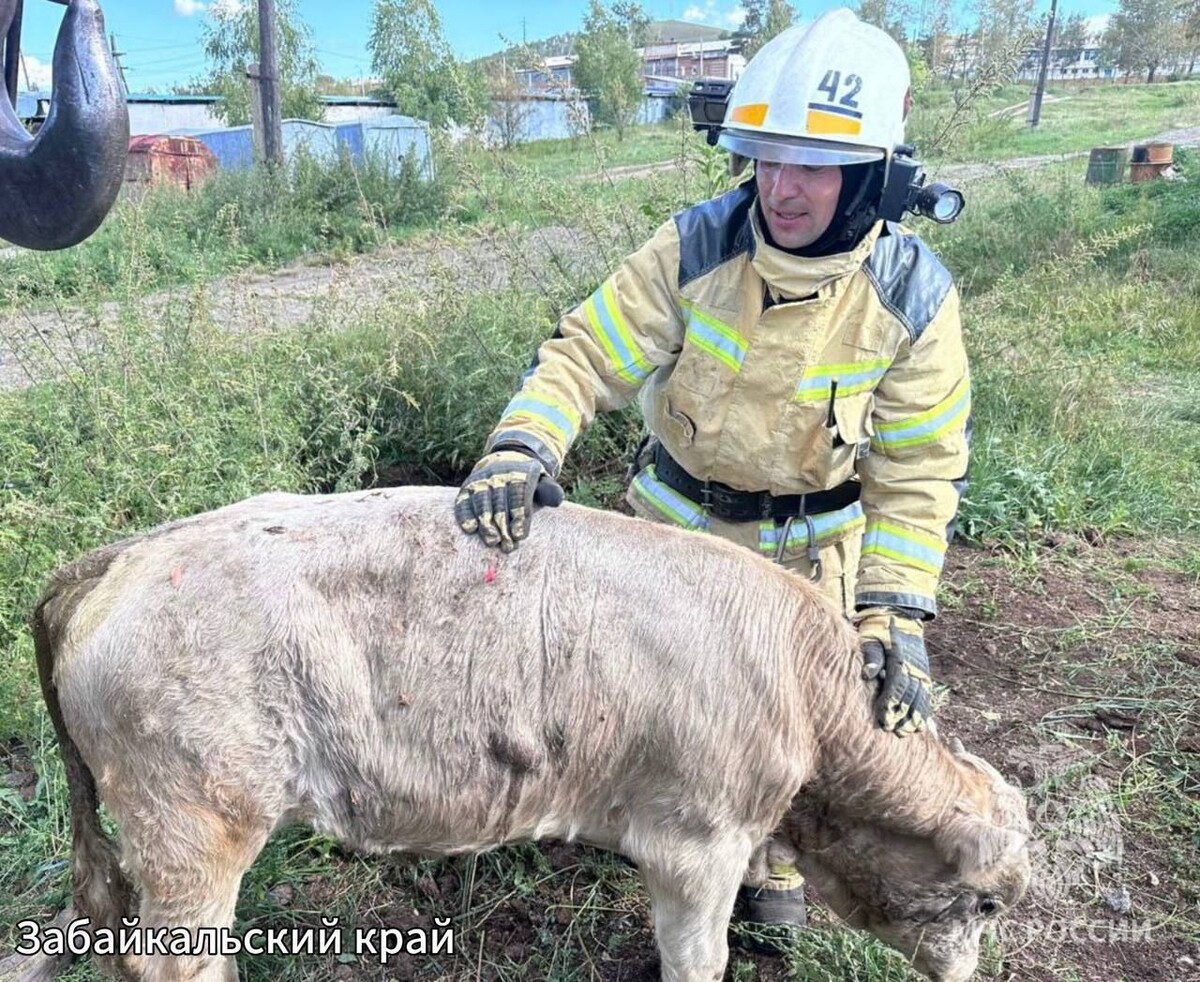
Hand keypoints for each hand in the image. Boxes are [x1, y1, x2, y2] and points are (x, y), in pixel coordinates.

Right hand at [454, 450, 563, 551]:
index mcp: (521, 472)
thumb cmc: (527, 483)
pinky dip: (465, 514)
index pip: (519, 494)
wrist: (505, 462)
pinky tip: (470, 529)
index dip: (519, 516)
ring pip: (482, 502)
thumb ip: (550, 492)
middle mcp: (499, 473)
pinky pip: (463, 501)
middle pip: (500, 502)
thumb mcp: (542, 483)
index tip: (519, 536)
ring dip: (486, 523)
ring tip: (492, 541)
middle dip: (504, 526)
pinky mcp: (467, 487)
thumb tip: (557, 500)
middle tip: (507, 547)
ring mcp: (481, 479)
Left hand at [857, 608, 931, 735]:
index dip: (890, 704)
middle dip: (901, 715)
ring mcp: (922, 671)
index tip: (883, 720)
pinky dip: (924, 711)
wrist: (901, 618)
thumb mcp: (871, 637)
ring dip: (914, 717)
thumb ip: (871, 655)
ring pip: (920, 698)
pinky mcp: (924, 674)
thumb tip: (867, 674)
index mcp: (900, 658)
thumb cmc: (879, 630)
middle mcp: (914, 667)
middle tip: (891, 731)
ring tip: (905, 732)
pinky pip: (926, 695)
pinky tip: (920, 725)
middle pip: (909, 695)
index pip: (896, 685)